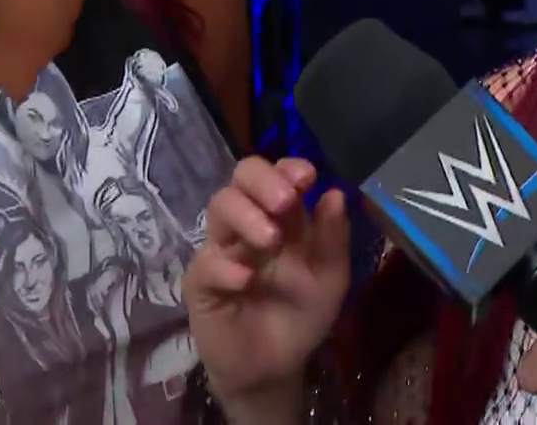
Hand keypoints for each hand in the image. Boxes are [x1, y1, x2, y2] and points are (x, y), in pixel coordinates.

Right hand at [185, 157, 349, 409]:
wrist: (274, 369)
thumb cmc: (300, 316)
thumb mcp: (329, 279)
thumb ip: (333, 239)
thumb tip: (335, 193)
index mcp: (282, 218)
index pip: (276, 174)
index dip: (287, 168)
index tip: (306, 177)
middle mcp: (248, 224)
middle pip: (241, 178)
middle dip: (263, 181)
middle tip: (286, 202)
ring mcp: (222, 250)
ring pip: (219, 208)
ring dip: (246, 216)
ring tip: (271, 240)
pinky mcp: (200, 283)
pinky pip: (206, 264)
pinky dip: (226, 267)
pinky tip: (246, 281)